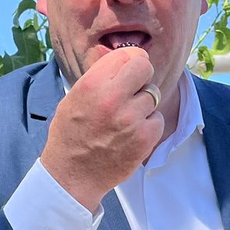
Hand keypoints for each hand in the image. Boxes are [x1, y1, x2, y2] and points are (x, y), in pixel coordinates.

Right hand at [39, 46, 163, 210]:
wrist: (72, 175)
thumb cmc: (71, 134)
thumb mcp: (74, 97)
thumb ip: (100, 77)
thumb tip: (127, 59)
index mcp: (92, 84)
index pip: (127, 55)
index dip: (129, 63)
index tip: (126, 73)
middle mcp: (112, 98)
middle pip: (145, 68)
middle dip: (141, 77)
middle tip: (133, 91)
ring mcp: (130, 119)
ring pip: (154, 95)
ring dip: (144, 105)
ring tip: (126, 119)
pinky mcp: (144, 138)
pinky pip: (158, 119)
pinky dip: (149, 125)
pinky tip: (132, 134)